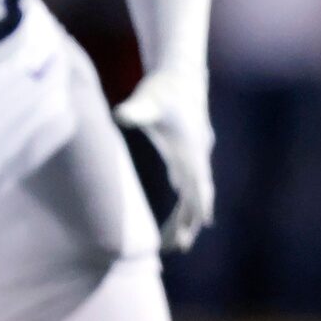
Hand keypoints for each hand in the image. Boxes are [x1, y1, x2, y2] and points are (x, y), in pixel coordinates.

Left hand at [115, 67, 215, 251]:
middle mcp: (196, 157)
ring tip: (172, 243)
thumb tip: (121, 114)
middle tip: (177, 248)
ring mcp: (193, 157)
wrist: (180, 72)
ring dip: (186, 218)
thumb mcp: (149, 99)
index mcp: (191, 150)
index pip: (198, 183)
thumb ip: (137, 110)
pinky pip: (188, 187)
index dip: (198, 205)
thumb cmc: (165, 86)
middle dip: (189, 222)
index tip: (199, 227)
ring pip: (194, 195)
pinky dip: (184, 205)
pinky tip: (176, 218)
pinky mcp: (185, 155)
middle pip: (197, 196)